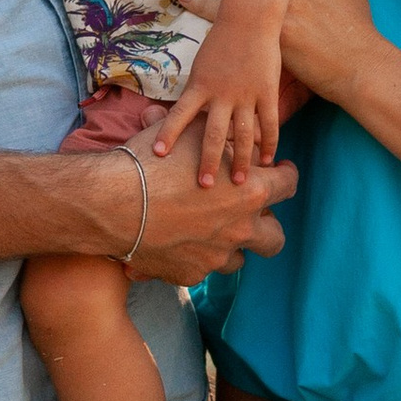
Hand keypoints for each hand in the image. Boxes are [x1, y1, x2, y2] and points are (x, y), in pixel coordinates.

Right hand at [105, 129, 293, 289]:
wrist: (111, 202)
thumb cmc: (152, 161)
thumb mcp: (191, 131)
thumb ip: (217, 132)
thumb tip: (224, 125)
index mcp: (250, 190)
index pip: (288, 185)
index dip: (285, 176)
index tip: (277, 173)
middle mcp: (240, 228)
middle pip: (276, 237)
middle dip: (268, 226)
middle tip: (249, 213)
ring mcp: (217, 257)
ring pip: (238, 258)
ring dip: (230, 245)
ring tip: (209, 231)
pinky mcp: (190, 275)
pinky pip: (201, 270)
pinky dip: (193, 258)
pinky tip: (175, 242)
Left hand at [152, 9, 283, 185]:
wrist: (248, 19)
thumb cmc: (220, 41)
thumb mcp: (200, 66)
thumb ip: (194, 92)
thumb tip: (181, 113)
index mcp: (200, 86)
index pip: (179, 114)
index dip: (168, 134)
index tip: (158, 154)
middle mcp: (222, 94)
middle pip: (213, 134)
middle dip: (208, 161)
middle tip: (204, 185)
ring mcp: (246, 94)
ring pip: (243, 134)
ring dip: (240, 159)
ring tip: (239, 182)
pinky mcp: (267, 91)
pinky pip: (269, 122)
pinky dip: (269, 142)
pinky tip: (268, 159)